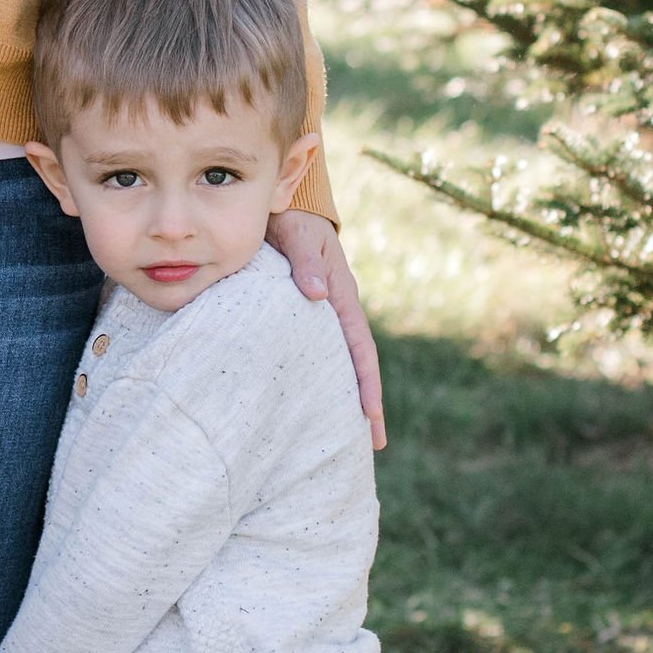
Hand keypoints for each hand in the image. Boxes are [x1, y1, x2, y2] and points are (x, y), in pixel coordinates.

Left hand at [267, 210, 385, 450]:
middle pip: (356, 365)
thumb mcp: (296, 234)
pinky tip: (310, 401)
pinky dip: (320, 379)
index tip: (370, 416)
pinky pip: (314, 353)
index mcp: (341, 295)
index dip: (366, 382)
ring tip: (345, 435)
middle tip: (372, 446)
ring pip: (337, 363)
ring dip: (344, 396)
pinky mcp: (304, 317)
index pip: (359, 347)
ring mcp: (323, 315)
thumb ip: (303, 260)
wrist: (279, 207)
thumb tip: (318, 294)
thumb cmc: (288, 219)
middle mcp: (336, 310)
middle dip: (366, 404)